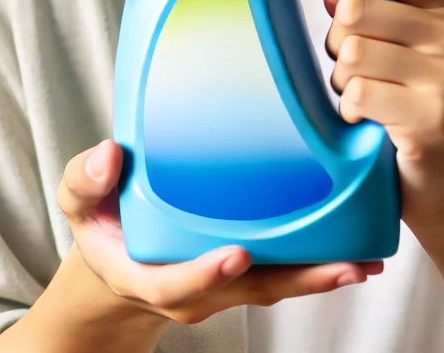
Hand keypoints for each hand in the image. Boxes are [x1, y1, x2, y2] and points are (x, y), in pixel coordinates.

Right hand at [56, 139, 382, 325]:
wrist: (117, 261)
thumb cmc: (102, 225)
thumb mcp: (79, 203)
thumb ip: (87, 180)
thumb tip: (109, 153)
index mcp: (150, 275)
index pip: (179, 284)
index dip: (208, 273)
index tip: (237, 255)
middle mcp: (194, 290)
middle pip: (250, 291)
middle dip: (298, 281)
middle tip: (343, 266)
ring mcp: (225, 287)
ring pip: (277, 287)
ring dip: (321, 277)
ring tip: (364, 261)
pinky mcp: (247, 274)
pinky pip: (284, 273)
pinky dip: (319, 262)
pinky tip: (357, 247)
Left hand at [323, 0, 443, 223]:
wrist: (440, 181)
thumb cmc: (405, 96)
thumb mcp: (395, 29)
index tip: (337, 13)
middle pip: (355, 8)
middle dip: (337, 43)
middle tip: (357, 70)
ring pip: (351, 53)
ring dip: (341, 81)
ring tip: (366, 97)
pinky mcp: (436, 120)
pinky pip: (357, 95)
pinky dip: (350, 113)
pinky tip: (371, 124)